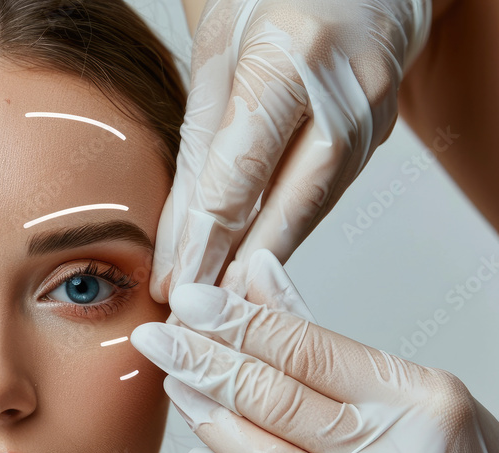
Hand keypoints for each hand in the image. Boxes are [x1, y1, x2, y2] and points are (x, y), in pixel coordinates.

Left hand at [130, 250, 498, 452]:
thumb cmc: (438, 446)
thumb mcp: (395, 379)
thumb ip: (313, 334)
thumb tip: (252, 273)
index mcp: (412, 399)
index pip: (306, 351)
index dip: (238, 324)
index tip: (189, 301)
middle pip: (276, 403)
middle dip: (204, 365)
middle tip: (157, 340)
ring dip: (207, 420)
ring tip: (174, 386)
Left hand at [150, 0, 431, 301]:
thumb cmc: (267, 9)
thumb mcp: (214, 65)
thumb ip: (199, 151)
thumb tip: (177, 241)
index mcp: (290, 57)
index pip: (240, 171)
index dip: (206, 240)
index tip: (176, 287)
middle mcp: (345, 88)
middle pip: (288, 202)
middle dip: (237, 267)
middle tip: (199, 316)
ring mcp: (374, 113)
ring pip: (311, 207)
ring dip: (264, 258)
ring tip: (220, 303)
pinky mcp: (381, 135)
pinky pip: (324, 195)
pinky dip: (287, 230)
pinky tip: (255, 261)